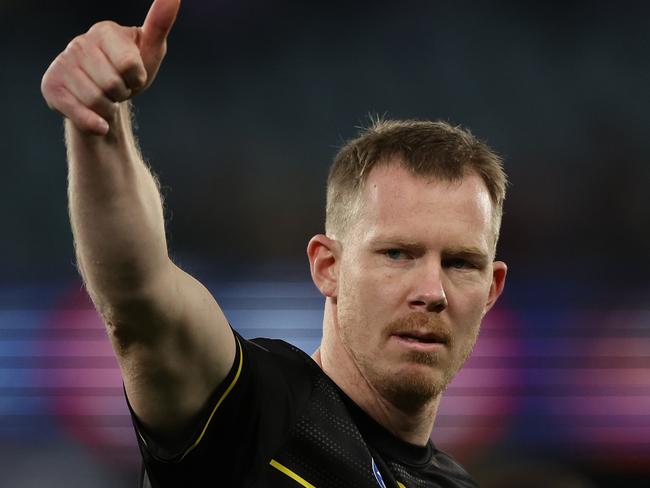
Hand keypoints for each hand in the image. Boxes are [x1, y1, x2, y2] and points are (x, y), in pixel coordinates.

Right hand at [41, 0, 179, 134]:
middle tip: (118, 88)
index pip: (130, 66)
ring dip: (109, 108)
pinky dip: (94, 123)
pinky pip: (78, 113)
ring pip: (96, 100)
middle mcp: (79, 43)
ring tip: (105, 97)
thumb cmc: (132, 72)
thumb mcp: (150, 50)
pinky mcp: (51, 86)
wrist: (107, 98)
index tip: (133, 75)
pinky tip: (98, 121)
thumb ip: (161, 22)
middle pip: (112, 85)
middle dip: (122, 93)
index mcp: (105, 31)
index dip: (137, 78)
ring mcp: (63, 64)